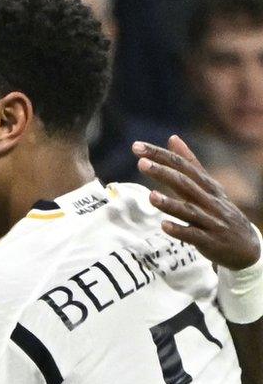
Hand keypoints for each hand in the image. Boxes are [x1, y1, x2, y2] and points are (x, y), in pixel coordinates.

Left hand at [134, 135, 260, 269]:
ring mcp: (210, 221)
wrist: (246, 246)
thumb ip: (190, 163)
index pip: (182, 165)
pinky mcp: (210, 241)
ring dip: (170, 203)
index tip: (136, 146)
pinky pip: (193, 235)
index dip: (160, 155)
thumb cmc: (220, 211)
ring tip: (151, 196)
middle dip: (163, 173)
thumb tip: (173, 137)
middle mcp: (209, 200)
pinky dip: (179, 230)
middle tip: (141, 163)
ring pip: (189, 210)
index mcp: (206, 185)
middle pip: (184, 184)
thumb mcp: (208, 185)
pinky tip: (164, 226)